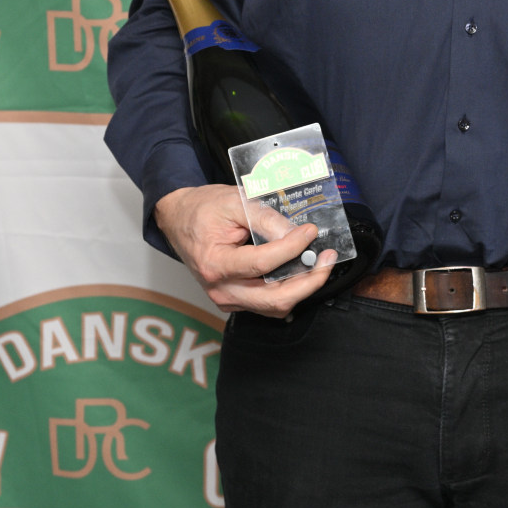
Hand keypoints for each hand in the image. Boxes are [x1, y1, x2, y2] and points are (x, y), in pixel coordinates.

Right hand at [154, 184, 335, 317]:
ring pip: (274, 306)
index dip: (292, 248)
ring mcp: (228, 298)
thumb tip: (295, 234)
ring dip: (303, 288)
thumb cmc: (204, 209)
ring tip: (320, 263)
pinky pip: (268, 304)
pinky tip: (302, 271)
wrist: (180, 219)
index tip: (310, 232)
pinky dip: (290, 291)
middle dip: (309, 281)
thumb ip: (265, 219)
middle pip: (274, 298)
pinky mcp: (236, 300)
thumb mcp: (235, 201)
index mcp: (215, 264)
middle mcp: (220, 289)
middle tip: (328, 258)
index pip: (262, 264)